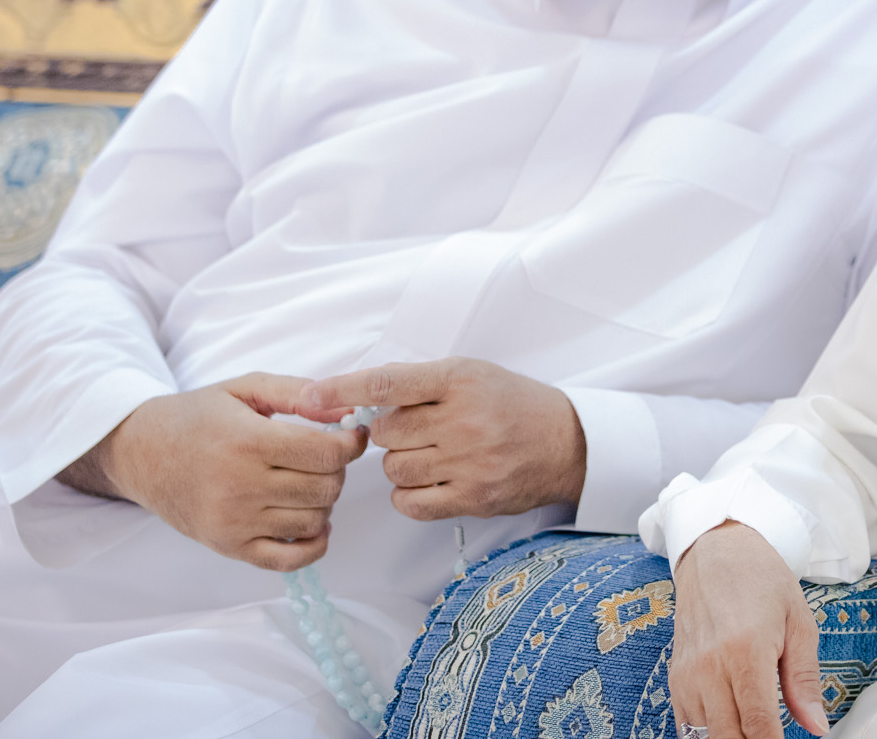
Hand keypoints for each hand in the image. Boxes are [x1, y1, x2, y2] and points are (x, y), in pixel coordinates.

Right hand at [58, 372, 366, 570]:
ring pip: (313, 521)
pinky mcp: (228, 547)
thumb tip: (348, 410)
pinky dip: (312, 544)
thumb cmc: (198, 417)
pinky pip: (289, 561)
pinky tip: (310, 522)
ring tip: (306, 482)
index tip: (350, 436)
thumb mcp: (246, 388)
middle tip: (323, 457)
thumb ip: (299, 393)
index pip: (327, 454)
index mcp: (247, 442)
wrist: (141, 452)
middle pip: (325, 488)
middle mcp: (239, 486)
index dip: (351, 443)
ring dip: (323, 502)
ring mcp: (233, 522)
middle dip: (336, 470)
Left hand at [297, 358, 585, 519]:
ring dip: (401, 465)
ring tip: (431, 456)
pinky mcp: (472, 497)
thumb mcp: (472, 374)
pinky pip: (410, 503)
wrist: (566, 442)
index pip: (388, 383)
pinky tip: (431, 481)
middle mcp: (464, 419)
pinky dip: (410, 494)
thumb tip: (358, 395)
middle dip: (391, 435)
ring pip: (393, 470)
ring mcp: (469, 461)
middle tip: (418, 431)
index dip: (344, 388)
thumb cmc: (513, 403)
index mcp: (460, 380)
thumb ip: (419, 382)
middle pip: (385, 434)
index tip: (310, 395)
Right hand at [669, 522, 827, 738]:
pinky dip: (708, 733)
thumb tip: (816, 726)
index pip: (759, 726)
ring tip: (754, 733)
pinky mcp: (675, 676)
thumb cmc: (761, 579)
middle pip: (728, 738)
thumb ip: (805, 680)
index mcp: (746, 652)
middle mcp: (710, 667)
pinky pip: (687, 724)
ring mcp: (688, 674)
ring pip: (705, 736)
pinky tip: (730, 727)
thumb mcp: (798, 623)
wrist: (716, 550)